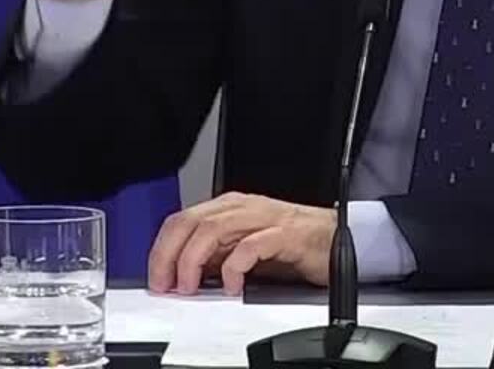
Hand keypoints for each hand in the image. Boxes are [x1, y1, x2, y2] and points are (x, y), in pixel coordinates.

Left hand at [147, 192, 334, 295]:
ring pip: (214, 229)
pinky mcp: (285, 234)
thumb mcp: (244, 248)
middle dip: (170, 255)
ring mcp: (263, 218)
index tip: (156, 277)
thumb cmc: (291, 244)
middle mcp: (242, 208)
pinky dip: (234, 266)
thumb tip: (181, 274)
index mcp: (229, 208)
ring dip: (194, 260)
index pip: (182, 219)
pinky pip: (252, 246)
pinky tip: (232, 285)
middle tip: (166, 284)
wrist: (337, 240)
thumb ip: (215, 255)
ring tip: (190, 286)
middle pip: (191, 222)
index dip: (162, 248)